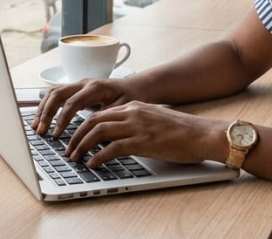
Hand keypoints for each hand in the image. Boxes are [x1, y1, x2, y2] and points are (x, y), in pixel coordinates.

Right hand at [32, 78, 138, 137]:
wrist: (136, 87)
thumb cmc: (131, 98)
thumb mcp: (123, 109)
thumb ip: (107, 118)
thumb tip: (92, 134)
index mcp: (95, 88)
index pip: (72, 103)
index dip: (62, 119)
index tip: (57, 134)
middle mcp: (84, 83)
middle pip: (58, 94)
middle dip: (46, 113)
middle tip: (40, 131)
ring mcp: (79, 85)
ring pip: (54, 92)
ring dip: (43, 109)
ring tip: (36, 126)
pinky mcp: (76, 90)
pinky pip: (57, 94)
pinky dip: (47, 106)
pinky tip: (42, 118)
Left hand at [65, 102, 225, 167]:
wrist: (203, 134)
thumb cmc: (182, 131)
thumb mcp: (153, 121)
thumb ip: (134, 124)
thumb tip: (116, 138)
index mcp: (134, 106)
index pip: (99, 113)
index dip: (82, 126)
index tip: (73, 138)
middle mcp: (133, 112)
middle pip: (93, 120)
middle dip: (76, 136)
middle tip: (69, 150)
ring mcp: (138, 126)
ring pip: (98, 131)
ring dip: (82, 146)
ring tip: (75, 158)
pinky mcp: (144, 141)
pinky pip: (113, 147)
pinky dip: (99, 156)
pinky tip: (93, 164)